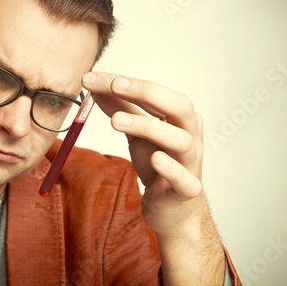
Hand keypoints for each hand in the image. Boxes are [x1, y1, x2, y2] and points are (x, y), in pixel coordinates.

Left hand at [82, 72, 206, 237]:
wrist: (172, 207)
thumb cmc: (157, 163)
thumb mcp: (136, 134)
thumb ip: (120, 110)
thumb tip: (95, 87)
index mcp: (180, 118)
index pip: (156, 93)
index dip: (128, 83)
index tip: (96, 79)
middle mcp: (190, 135)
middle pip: (179, 107)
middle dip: (147, 93)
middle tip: (114, 86)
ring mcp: (191, 162)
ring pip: (180, 140)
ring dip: (149, 127)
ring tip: (116, 121)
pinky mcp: (186, 189)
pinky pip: (184, 178)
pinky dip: (171, 168)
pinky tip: (155, 159)